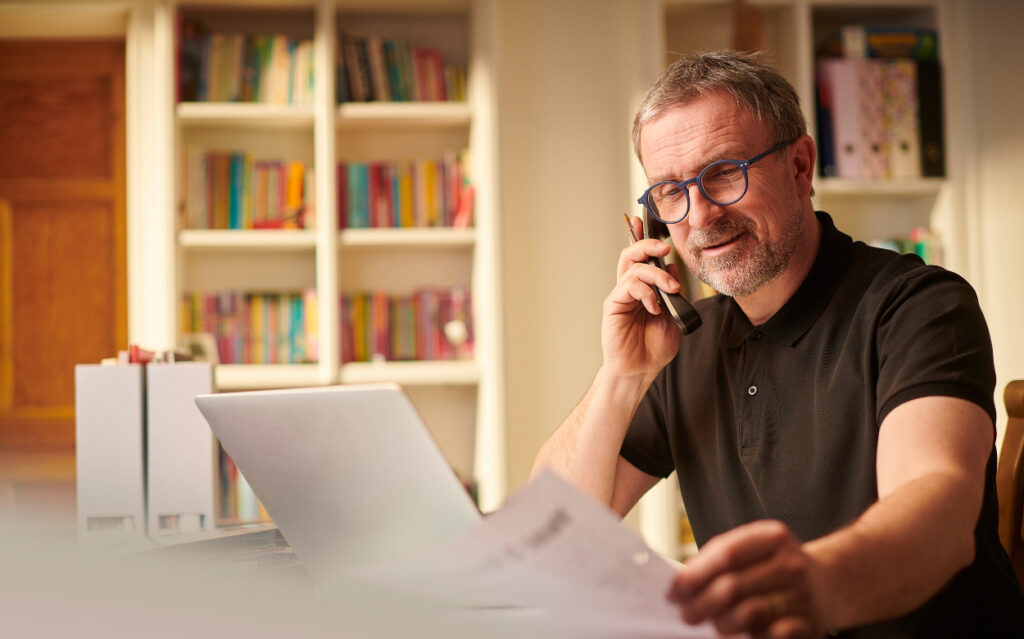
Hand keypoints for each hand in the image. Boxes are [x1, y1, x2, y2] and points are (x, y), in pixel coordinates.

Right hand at [601, 216, 682, 379]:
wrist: (641, 369)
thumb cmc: (654, 347)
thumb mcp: (673, 315)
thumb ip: (672, 292)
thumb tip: (673, 268)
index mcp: (643, 289)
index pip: (641, 258)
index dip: (641, 238)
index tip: (644, 221)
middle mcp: (630, 289)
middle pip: (632, 255)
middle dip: (647, 244)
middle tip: (664, 247)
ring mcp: (621, 296)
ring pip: (633, 268)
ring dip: (657, 275)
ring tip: (670, 290)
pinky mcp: (614, 305)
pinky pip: (629, 286)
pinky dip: (647, 293)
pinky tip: (655, 308)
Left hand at [667, 520, 828, 638]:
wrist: (827, 584)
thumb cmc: (774, 566)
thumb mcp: (754, 549)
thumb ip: (720, 559)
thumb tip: (681, 585)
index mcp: (773, 537)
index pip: (725, 555)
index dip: (694, 575)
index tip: (673, 592)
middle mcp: (791, 563)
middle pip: (732, 586)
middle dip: (700, 604)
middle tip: (686, 615)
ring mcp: (803, 594)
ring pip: (748, 613)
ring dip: (721, 623)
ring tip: (711, 625)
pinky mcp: (809, 624)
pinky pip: (771, 635)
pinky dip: (751, 637)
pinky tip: (740, 635)